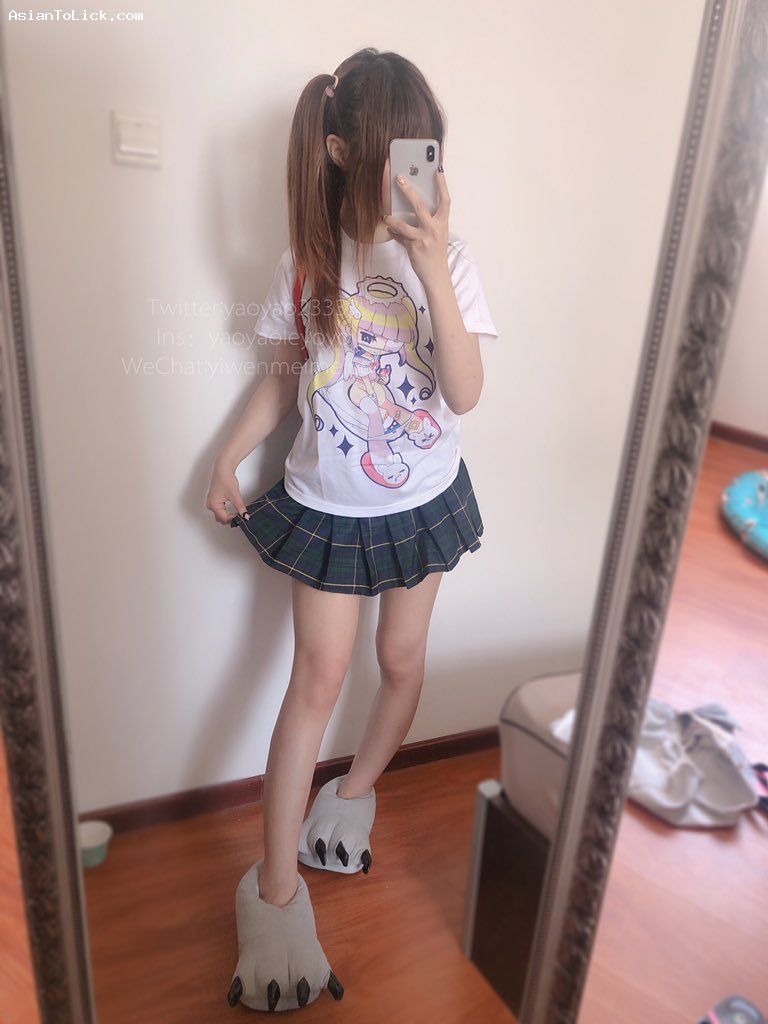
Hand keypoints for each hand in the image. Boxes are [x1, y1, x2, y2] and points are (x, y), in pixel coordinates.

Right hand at [206, 461, 247, 524]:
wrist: (222, 469)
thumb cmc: (225, 479)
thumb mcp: (235, 495)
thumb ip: (240, 507)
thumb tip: (245, 515)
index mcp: (214, 505)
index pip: (224, 518)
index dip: (234, 519)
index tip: (242, 518)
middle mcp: (211, 505)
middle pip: (221, 519)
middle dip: (231, 519)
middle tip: (241, 516)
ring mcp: (212, 503)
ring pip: (220, 516)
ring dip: (229, 516)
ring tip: (238, 513)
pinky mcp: (214, 500)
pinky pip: (220, 511)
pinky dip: (227, 512)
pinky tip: (234, 510)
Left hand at [383, 167, 450, 288]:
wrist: (436, 274)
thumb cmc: (436, 252)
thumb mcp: (438, 234)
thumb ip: (431, 221)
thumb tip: (415, 205)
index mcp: (442, 223)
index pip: (445, 201)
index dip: (442, 186)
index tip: (438, 171)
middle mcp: (434, 229)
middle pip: (420, 206)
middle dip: (408, 190)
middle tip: (399, 178)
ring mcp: (423, 239)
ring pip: (403, 225)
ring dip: (391, 219)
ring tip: (385, 216)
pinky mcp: (413, 248)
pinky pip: (400, 237)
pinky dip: (394, 233)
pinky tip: (390, 230)